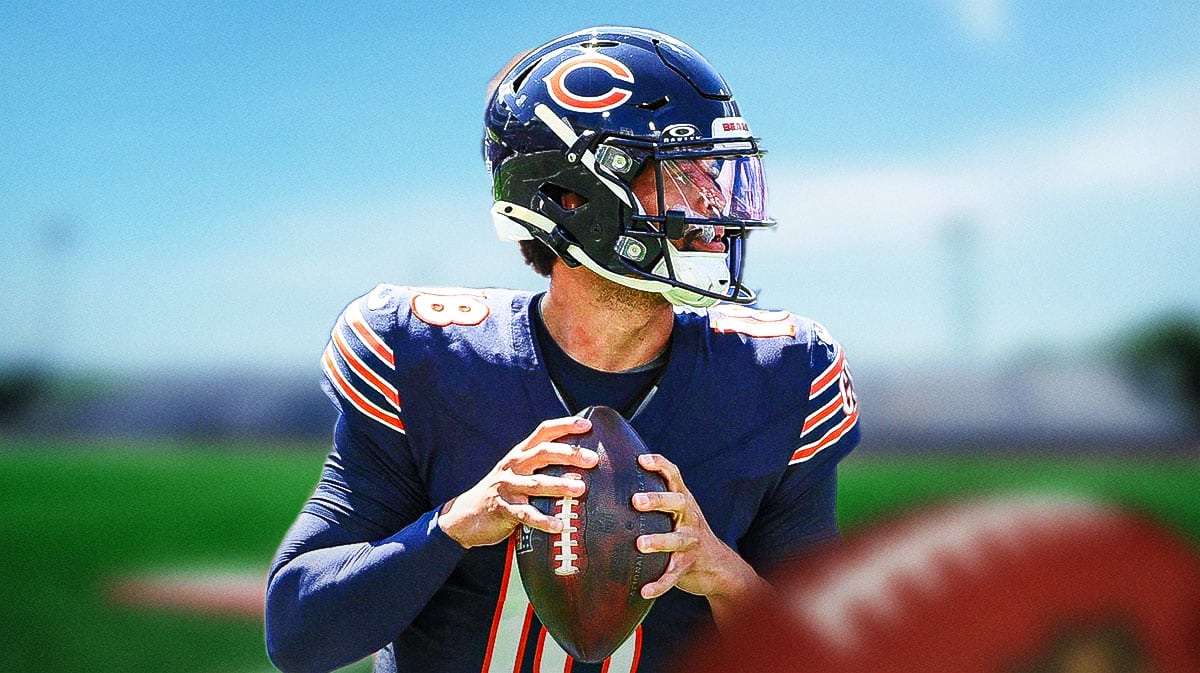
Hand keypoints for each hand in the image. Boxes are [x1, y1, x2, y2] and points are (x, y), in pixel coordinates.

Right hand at [438, 416, 597, 548]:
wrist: (464, 515)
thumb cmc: (502, 492)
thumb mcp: (517, 472)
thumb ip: (541, 466)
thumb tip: (580, 466)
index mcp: (519, 454)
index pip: (543, 432)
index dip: (565, 425)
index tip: (587, 425)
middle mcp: (513, 466)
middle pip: (542, 453)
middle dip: (568, 453)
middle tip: (592, 459)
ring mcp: (506, 487)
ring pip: (536, 483)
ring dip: (559, 485)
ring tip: (580, 488)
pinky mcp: (502, 509)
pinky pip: (525, 515)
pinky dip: (542, 520)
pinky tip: (558, 525)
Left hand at [632, 454, 769, 612]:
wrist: (719, 566)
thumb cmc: (686, 532)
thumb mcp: (677, 512)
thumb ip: (657, 498)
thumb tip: (618, 481)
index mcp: (684, 501)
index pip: (674, 476)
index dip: (660, 465)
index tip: (641, 460)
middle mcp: (690, 518)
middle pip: (677, 503)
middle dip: (658, 500)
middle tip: (636, 501)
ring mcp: (691, 542)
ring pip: (676, 540)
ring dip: (659, 541)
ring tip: (640, 544)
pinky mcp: (688, 566)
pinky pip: (673, 575)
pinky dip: (660, 584)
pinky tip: (644, 590)